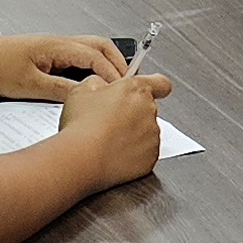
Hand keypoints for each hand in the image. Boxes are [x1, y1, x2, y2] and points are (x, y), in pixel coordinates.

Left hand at [0, 30, 127, 99]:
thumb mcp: (29, 85)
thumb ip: (59, 90)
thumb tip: (86, 96)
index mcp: (58, 46)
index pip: (97, 56)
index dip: (113, 73)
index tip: (124, 90)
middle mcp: (61, 42)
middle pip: (101, 45)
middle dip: (119, 63)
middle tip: (130, 83)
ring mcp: (56, 46)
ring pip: (92, 48)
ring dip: (107, 62)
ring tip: (116, 83)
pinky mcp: (50, 53)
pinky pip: (80, 55)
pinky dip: (94, 65)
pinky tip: (93, 82)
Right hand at [60, 71, 172, 186]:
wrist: (81, 159)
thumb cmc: (82, 125)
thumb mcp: (83, 90)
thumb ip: (99, 83)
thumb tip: (102, 86)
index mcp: (137, 90)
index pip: (161, 83)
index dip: (155, 86)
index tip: (148, 91)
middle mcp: (149, 112)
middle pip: (148, 110)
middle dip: (133, 114)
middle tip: (110, 121)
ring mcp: (152, 137)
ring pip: (146, 133)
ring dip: (133, 135)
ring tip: (108, 141)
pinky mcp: (150, 159)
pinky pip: (145, 154)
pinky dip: (133, 155)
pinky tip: (113, 155)